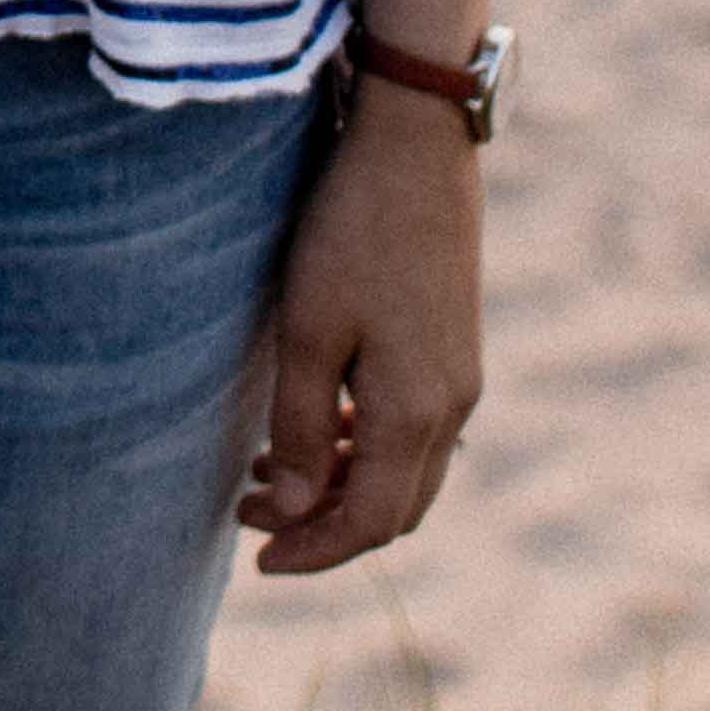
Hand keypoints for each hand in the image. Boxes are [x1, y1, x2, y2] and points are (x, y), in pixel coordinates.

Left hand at [241, 89, 480, 572]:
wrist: (417, 149)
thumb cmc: (352, 233)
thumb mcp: (308, 330)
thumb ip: (298, 427)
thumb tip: (290, 508)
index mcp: (414, 413)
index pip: (369, 522)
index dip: (314, 551)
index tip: (258, 560)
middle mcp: (451, 407)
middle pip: (393, 508)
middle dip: (323, 524)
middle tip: (250, 513)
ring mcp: (459, 378)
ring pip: (404, 470)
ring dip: (340, 483)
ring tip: (265, 471)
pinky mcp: (454, 349)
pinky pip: (412, 429)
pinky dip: (362, 446)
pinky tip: (314, 421)